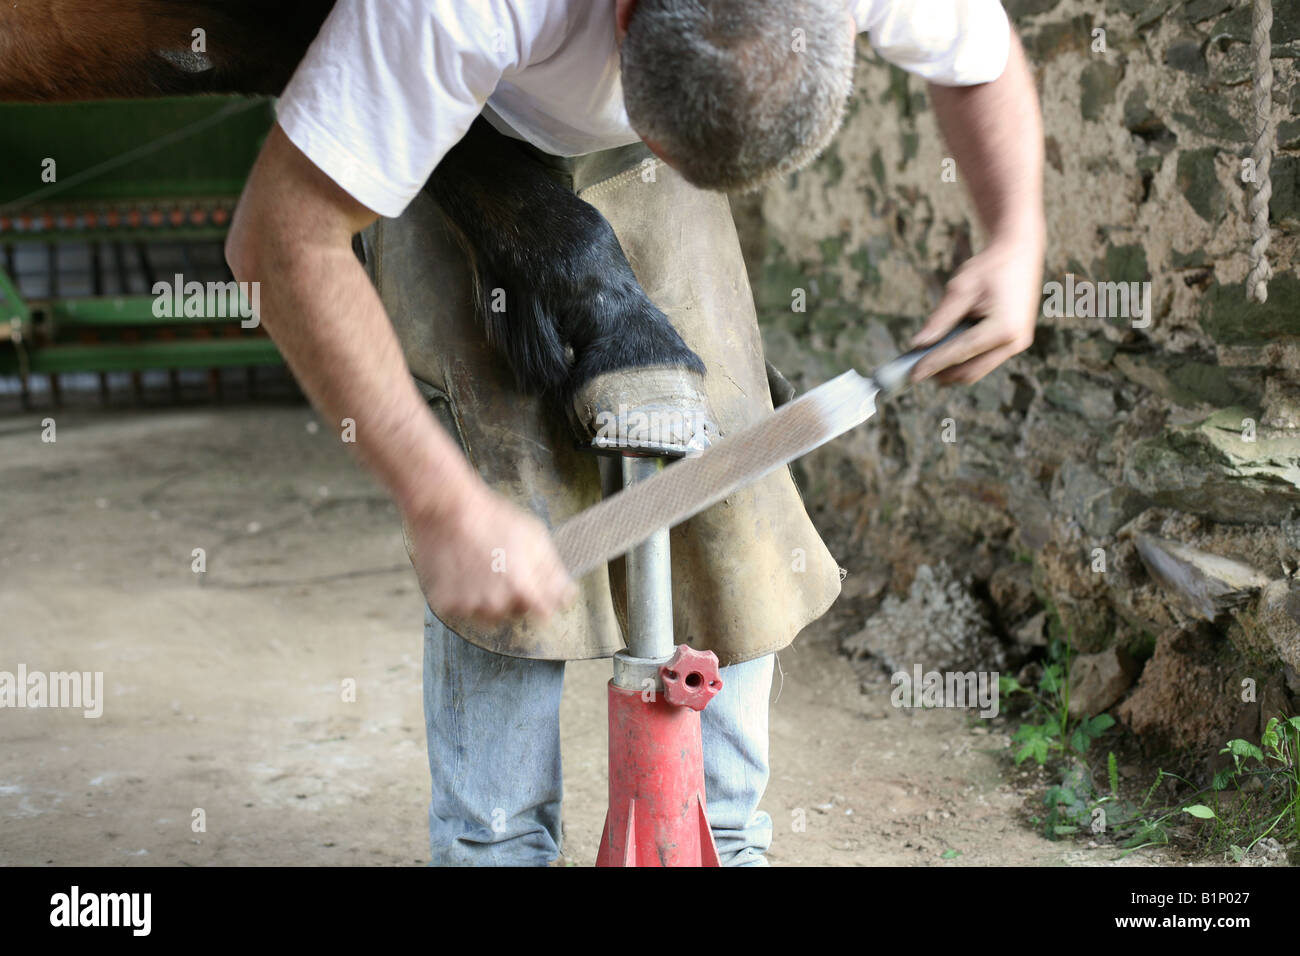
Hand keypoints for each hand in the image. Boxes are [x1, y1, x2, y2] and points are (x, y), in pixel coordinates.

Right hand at [403, 482, 576, 625]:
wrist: (448, 511)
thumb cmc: (492, 519)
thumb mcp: (536, 537)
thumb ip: (554, 572)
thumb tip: (568, 595)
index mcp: (523, 590)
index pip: (544, 614)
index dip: (542, 598)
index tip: (535, 586)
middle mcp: (497, 604)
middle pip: (515, 613)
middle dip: (514, 596)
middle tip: (503, 566)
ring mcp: (470, 606)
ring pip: (489, 615)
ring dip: (489, 599)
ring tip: (482, 568)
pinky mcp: (447, 605)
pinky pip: (463, 608)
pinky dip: (464, 595)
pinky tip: (464, 572)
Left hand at [908, 236, 1042, 384]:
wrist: (1020, 252)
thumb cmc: (991, 266)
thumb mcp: (961, 288)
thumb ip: (940, 319)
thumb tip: (919, 343)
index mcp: (1003, 327)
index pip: (960, 353)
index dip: (933, 364)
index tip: (912, 374)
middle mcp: (1015, 340)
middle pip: (970, 372)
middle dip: (942, 374)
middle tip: (915, 372)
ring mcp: (1017, 343)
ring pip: (978, 370)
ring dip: (953, 370)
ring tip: (927, 363)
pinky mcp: (1015, 341)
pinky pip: (985, 360)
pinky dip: (965, 360)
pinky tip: (945, 353)